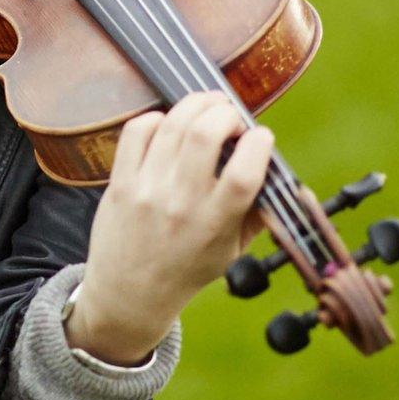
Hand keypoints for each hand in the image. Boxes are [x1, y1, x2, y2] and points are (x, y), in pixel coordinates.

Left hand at [66, 92, 273, 364]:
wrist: (130, 294)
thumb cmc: (188, 268)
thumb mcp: (233, 250)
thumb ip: (257, 213)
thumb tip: (278, 172)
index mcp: (215, 223)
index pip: (243, 172)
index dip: (259, 142)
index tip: (261, 136)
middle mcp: (180, 203)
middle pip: (204, 134)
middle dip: (225, 112)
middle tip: (231, 117)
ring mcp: (146, 190)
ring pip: (171, 125)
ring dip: (195, 105)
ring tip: (207, 108)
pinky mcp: (120, 182)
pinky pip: (136, 131)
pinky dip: (157, 118)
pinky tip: (169, 125)